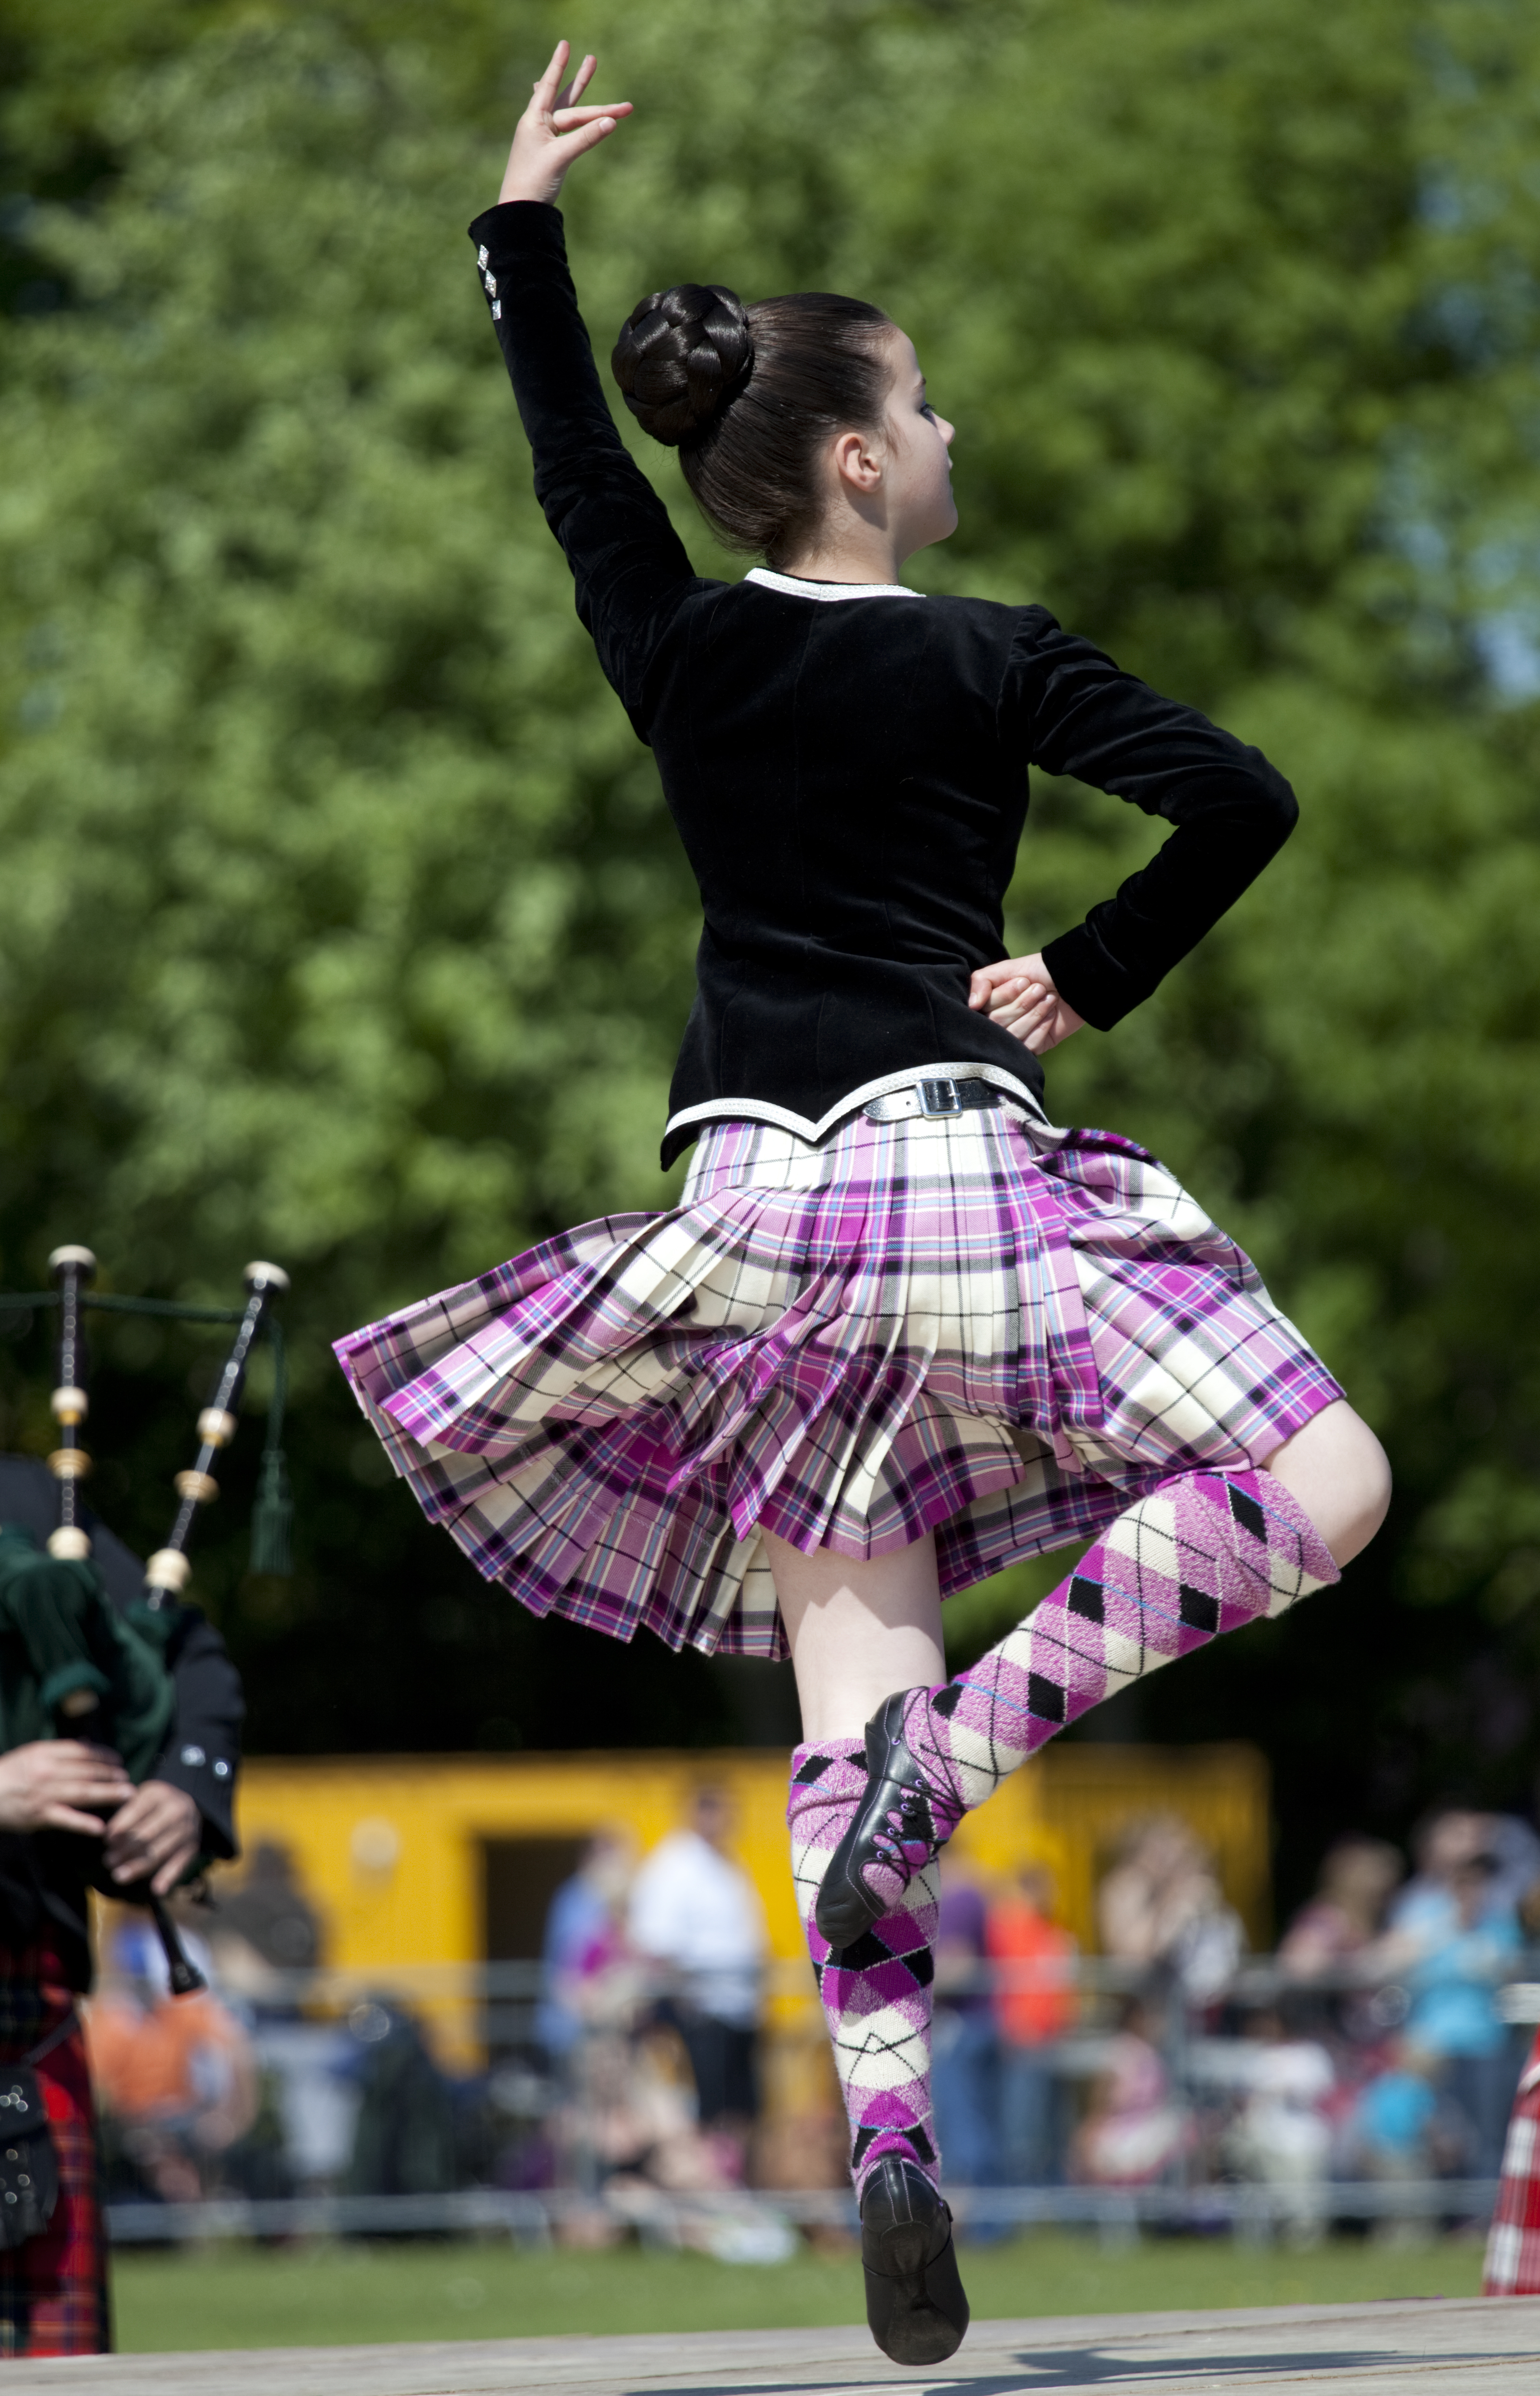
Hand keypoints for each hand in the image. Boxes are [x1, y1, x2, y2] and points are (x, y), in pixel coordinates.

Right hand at [0, 1741, 132, 1837]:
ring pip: (83, 1792)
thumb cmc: (10, 1773)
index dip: (103, 1754)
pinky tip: (100, 1828)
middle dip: (111, 1774)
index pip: (82, 1751)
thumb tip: (87, 1744)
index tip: (118, 1759)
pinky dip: (84, 1824)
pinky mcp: (40, 1815)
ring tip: (127, 1794)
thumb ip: (59, 1751)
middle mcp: (48, 1772)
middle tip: (128, 1777)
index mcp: (45, 1753)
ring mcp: (45, 1794)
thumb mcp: (31, 1754)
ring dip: (107, 1793)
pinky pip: (66, 1819)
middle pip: (87, 1771)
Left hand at [103, 1780, 201, 1896]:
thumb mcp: (140, 1797)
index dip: (121, 1826)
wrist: (188, 1803)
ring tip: (119, 1876)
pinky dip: (169, 1876)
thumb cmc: (153, 1805)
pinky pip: (180, 1862)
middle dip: (126, 1850)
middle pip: (148, 1833)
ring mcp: (187, 1828)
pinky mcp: (193, 1845)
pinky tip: (157, 1889)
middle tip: (108, 1861)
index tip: (107, 1840)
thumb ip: (125, 1811)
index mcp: (159, 1794)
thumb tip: (107, 1836)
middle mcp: (176, 1809)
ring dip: (139, 1866)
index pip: (137, 1811)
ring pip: (160, 1851)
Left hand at [497, 41, 631, 206]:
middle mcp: (539, 125)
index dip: (558, 65)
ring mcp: (545, 138)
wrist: (520, 210)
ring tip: (590, 73)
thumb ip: (586, 137)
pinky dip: (573, 117)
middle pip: (568, 102)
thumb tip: (612, 121)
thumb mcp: (561, 157)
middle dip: (583, 83)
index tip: (564, 44)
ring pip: (570, 114)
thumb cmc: (534, 182)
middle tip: (593, 59)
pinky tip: (566, 105)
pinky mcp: (552, 152)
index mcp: (535, 120)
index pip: (551, 87)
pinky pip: (566, 128)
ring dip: (586, 101)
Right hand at [969, 952, 1085, 1054]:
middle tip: (1039, 989)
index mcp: (988, 1004)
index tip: (1023, 981)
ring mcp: (1015, 1038)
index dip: (1004, 995)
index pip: (983, 1009)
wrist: (1074, 981)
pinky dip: (1042, 1028)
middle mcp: (997, 1023)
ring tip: (1050, 999)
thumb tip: (971, 1004)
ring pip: (1012, 1036)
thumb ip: (981, 981)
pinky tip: (1052, 1016)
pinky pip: (1028, 1047)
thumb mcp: (1007, 969)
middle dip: (1021, 1004)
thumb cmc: (1040, 971)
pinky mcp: (1033, 1048)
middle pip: (997, 1023)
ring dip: (1034, 1014)